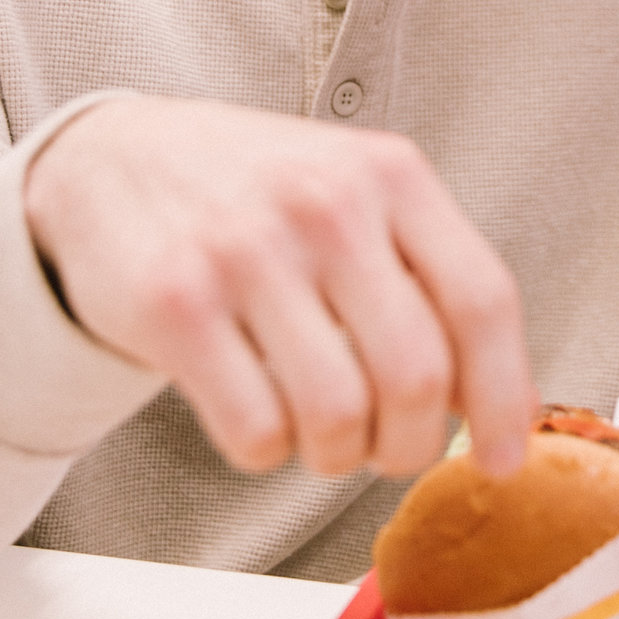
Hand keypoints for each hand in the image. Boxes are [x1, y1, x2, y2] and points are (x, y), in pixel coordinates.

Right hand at [23, 96, 534, 479]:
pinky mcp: (174, 303)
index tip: (501, 459)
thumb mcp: (357, 194)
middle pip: (416, 376)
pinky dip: (267, 454)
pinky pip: (255, 431)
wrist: (113, 159)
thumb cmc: (260, 196)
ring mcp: (247, 250)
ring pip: (338, 417)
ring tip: (320, 433)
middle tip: (388, 452)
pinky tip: (257, 417)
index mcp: (391, 174)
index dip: (505, 397)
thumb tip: (500, 405)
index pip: (482, 300)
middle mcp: (325, 204)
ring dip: (337, 456)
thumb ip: (430, 277)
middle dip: (411, 445)